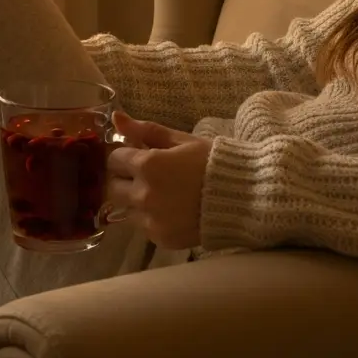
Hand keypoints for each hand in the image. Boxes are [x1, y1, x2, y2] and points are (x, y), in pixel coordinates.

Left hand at [106, 111, 212, 249]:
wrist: (244, 198)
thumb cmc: (212, 162)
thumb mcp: (181, 140)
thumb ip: (145, 130)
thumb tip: (116, 118)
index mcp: (147, 165)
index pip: (114, 159)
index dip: (125, 156)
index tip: (137, 156)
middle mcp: (143, 195)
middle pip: (113, 188)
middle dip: (124, 179)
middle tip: (145, 176)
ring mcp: (151, 220)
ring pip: (126, 209)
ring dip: (136, 201)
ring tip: (162, 195)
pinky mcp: (161, 239)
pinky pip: (144, 227)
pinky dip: (151, 218)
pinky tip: (171, 210)